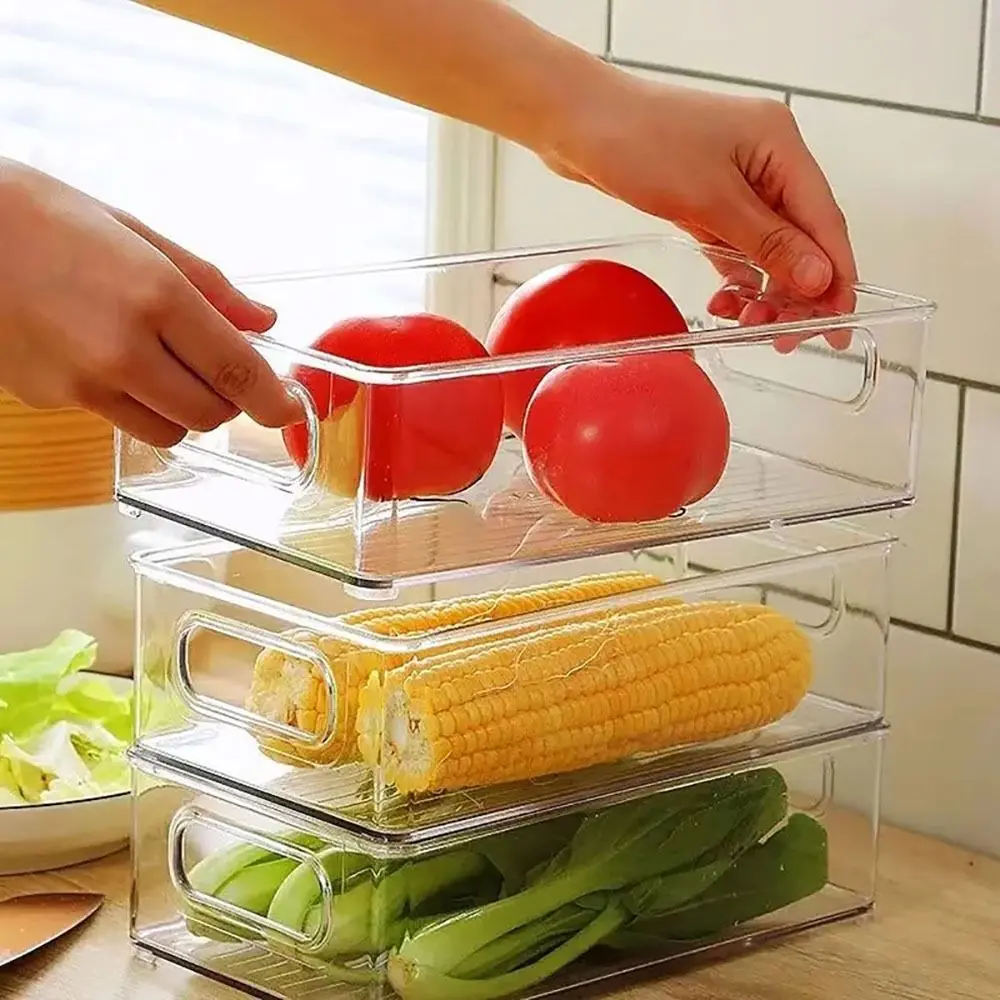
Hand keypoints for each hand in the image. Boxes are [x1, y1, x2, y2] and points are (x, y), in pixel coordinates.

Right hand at [0, 159, 300, 446]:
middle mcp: (123, 349)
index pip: (238, 372)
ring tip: (162, 364)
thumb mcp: (137, 234)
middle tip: (219, 370)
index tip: (290, 408)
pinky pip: (118, 420)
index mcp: (155, 296)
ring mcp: (83, 382)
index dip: (273, 401)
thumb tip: (263, 321)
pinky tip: (106, 358)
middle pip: (210, 413)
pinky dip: (133, 403)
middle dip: (228, 401)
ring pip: (169, 430)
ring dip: (184, 410)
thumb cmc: (41, 216)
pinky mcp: (52, 399)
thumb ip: (209, 285)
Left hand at [545, 70, 856, 350]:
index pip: (824, 221)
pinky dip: (734, 277)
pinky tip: (725, 304)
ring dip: (764, 290)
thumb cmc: (638, 141)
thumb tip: (820, 277)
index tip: (838, 324)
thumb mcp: (710, 199)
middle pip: (800, 238)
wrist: (577, 125)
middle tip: (786, 339)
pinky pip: (735, 246)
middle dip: (797, 291)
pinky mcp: (706, 197)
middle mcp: (765, 160)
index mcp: (780, 144)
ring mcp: (735, 179)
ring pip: (767, 247)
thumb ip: (767, 242)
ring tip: (748, 325)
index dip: (836, 277)